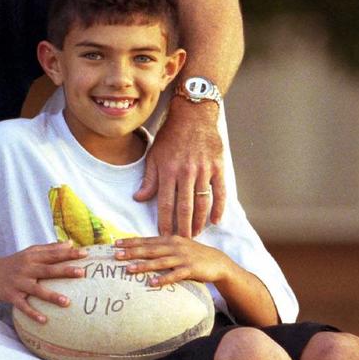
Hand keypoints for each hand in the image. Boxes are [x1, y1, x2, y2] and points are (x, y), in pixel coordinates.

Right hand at [0, 242, 86, 323]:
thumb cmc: (16, 262)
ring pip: (37, 290)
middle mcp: (26, 269)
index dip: (68, 253)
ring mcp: (19, 283)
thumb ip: (49, 248)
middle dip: (64, 271)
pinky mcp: (12, 296)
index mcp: (32, 257)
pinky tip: (44, 320)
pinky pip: (23, 306)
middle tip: (82, 272)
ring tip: (67, 302)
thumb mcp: (30, 252)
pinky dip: (33, 313)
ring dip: (51, 296)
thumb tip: (70, 243)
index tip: (85, 253)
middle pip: (47, 270)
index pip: (53, 254)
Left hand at [113, 235, 231, 286]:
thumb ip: (162, 246)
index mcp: (170, 239)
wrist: (217, 261)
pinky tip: (151, 283)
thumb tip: (142, 248)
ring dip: (143, 265)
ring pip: (159, 261)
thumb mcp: (178, 246)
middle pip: (150, 249)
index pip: (147, 240)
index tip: (115, 243)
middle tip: (115, 255)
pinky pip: (174, 275)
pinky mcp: (190, 269)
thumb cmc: (193, 254)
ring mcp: (182, 257)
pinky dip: (162, 279)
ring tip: (128, 269)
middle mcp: (174, 246)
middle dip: (132, 252)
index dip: (131, 241)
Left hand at [134, 100, 224, 236]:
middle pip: (184, 207)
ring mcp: (203, 170)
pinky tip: (215, 221)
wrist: (193, 115)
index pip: (164, 203)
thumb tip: (138, 198)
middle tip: (181, 244)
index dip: (164, 222)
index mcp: (168, 170)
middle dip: (182, 228)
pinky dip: (219, 208)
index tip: (162, 237)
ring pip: (202, 202)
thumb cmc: (170, 136)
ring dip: (199, 221)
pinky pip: (220, 192)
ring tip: (195, 234)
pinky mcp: (218, 167)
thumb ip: (149, 179)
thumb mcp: (154, 155)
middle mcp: (186, 172)